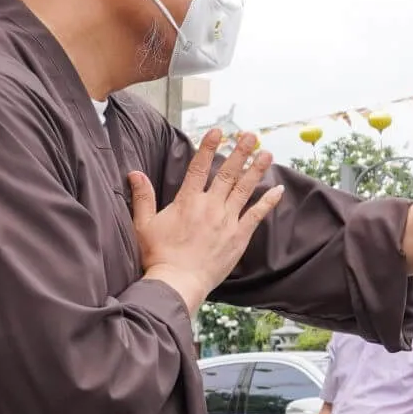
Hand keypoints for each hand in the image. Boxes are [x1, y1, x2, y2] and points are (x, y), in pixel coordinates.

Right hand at [131, 130, 284, 312]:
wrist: (177, 282)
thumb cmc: (158, 256)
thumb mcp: (143, 224)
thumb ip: (142, 197)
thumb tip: (134, 173)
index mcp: (187, 201)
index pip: (199, 167)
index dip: (209, 147)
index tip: (217, 132)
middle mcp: (210, 206)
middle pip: (227, 173)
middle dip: (240, 152)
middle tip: (250, 135)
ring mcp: (227, 220)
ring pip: (245, 189)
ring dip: (256, 169)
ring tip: (267, 153)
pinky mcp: (239, 236)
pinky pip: (257, 214)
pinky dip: (268, 201)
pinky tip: (278, 189)